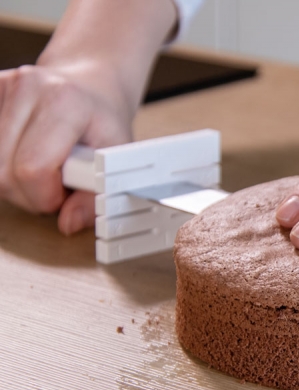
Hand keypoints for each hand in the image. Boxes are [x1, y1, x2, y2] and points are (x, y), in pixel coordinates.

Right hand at [0, 61, 132, 234]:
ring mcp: (1, 87)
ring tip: (39, 169)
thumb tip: (69, 224)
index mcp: (64, 102)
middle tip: (53, 184)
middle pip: (3, 174)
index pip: (32, 169)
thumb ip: (94, 196)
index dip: (46, 196)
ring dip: (12, 182)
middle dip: (29, 194)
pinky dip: (1, 165)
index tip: (64, 194)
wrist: (88, 85)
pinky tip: (20, 157)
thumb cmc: (101, 122)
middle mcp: (27, 88)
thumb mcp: (115, 158)